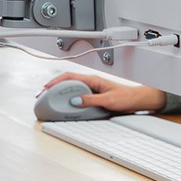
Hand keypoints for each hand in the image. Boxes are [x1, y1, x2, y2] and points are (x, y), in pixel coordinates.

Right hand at [40, 72, 166, 112]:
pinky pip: (76, 94)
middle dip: (52, 87)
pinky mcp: (93, 95)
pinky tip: (64, 103)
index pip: (69, 77)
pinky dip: (67, 98)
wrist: (138, 100)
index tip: (46, 89)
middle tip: (42, 95)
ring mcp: (91, 88)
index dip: (55, 82)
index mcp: (93, 79)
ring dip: (59, 93)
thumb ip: (91, 100)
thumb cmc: (127, 97)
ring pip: (71, 88)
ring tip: (50, 99)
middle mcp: (91, 82)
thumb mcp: (108, 100)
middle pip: (67, 81)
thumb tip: (76, 100)